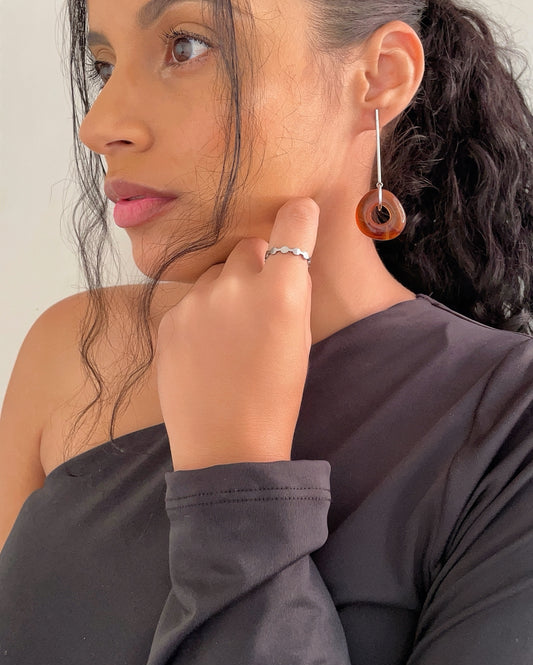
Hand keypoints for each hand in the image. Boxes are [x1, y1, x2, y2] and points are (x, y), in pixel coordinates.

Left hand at [155, 197, 319, 468]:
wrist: (226, 448)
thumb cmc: (276, 400)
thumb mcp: (300, 340)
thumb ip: (291, 293)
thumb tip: (283, 262)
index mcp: (282, 291)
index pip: (294, 223)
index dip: (299, 217)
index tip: (299, 215)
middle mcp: (236, 285)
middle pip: (247, 247)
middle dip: (256, 264)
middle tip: (260, 304)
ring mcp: (196, 302)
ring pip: (214, 274)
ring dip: (225, 290)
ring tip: (230, 336)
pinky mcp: (168, 321)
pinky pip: (189, 301)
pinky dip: (200, 316)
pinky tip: (207, 350)